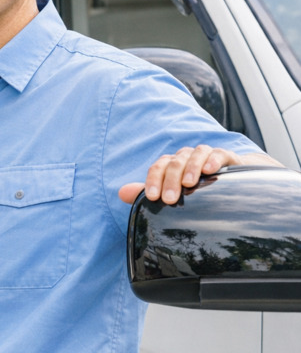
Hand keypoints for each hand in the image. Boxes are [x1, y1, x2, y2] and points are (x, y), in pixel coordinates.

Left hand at [118, 145, 245, 204]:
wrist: (230, 182)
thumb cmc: (195, 187)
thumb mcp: (171, 190)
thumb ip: (148, 192)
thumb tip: (121, 193)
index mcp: (171, 164)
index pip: (158, 168)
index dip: (152, 181)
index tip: (152, 197)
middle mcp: (185, 157)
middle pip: (174, 164)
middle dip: (170, 181)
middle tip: (169, 199)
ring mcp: (205, 155)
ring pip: (194, 155)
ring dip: (190, 169)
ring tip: (188, 184)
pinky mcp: (225, 156)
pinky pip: (218, 153)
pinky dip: (213, 160)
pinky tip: (210, 171)